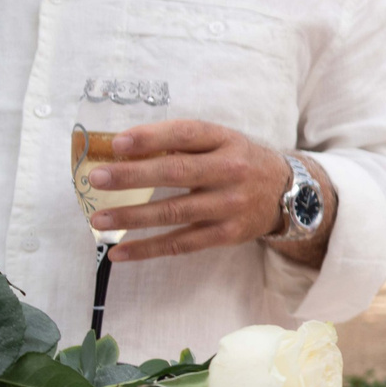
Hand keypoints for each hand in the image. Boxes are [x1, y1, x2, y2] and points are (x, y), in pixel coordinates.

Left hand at [89, 119, 316, 263]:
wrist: (288, 194)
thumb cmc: (240, 162)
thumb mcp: (222, 142)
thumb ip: (183, 143)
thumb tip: (124, 150)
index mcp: (226, 141)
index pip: (186, 135)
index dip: (151, 138)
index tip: (117, 143)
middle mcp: (231, 171)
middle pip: (176, 173)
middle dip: (132, 176)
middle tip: (97, 179)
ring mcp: (229, 205)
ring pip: (174, 212)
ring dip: (132, 217)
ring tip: (98, 219)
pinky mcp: (226, 234)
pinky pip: (181, 243)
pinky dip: (147, 249)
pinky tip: (119, 251)